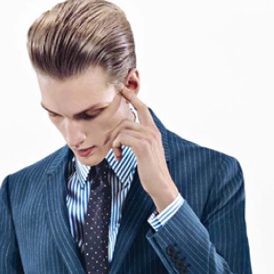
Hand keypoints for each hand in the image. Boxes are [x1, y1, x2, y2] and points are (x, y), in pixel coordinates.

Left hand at [110, 84, 179, 211]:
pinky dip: (116, 146)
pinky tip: (118, 157)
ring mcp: (148, 138)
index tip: (122, 88)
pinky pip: (122, 137)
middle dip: (114, 133)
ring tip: (117, 155)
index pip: (143, 107)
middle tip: (113, 148)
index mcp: (153, 131)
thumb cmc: (151, 172)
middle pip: (126, 120)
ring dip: (114, 142)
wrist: (161, 185)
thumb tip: (124, 137)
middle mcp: (152, 131)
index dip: (132, 97)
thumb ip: (139, 141)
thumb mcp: (146, 153)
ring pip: (122, 129)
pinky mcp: (142, 146)